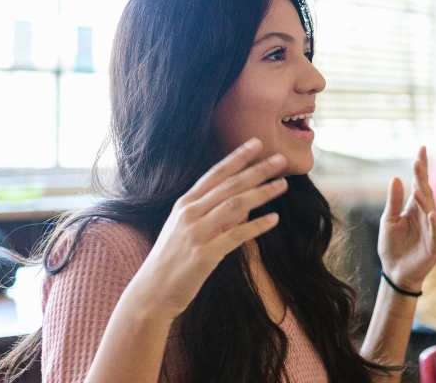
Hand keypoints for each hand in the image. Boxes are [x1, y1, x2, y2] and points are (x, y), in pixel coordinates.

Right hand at [127, 138, 286, 319]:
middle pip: (229, 185)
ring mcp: (195, 233)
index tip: (257, 143)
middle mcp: (189, 213)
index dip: (237, 157)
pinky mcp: (204, 254)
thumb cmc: (173, 261)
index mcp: (185, 204)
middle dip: (257, 170)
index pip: (215, 173)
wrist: (151, 293)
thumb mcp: (190, 231)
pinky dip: (256, 225)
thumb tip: (247, 204)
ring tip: (283, 185)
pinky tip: (274, 219)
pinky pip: (235, 235)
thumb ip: (217, 216)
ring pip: (234, 205)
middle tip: (281, 159)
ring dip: (262, 193)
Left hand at [377, 147, 435, 292]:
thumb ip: (393, 201)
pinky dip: (434, 224)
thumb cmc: (392, 247)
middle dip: (422, 178)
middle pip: (426, 193)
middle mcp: (427, 215)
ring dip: (425, 200)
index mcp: (415, 208)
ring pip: (431, 211)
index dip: (421, 168)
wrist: (395, 272)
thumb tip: (396, 178)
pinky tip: (430, 213)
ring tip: (417, 188)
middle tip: (417, 162)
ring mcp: (433, 230)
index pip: (420, 184)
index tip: (421, 149)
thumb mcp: (388, 221)